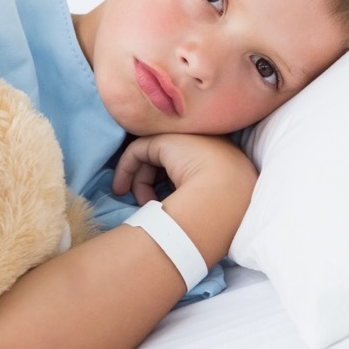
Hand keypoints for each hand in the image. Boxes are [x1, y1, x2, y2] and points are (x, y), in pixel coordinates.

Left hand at [112, 133, 255, 203]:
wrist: (228, 198)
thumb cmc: (222, 211)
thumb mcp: (210, 204)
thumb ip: (194, 198)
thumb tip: (166, 207)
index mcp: (224, 161)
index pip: (189, 169)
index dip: (170, 186)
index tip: (160, 205)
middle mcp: (207, 144)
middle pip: (170, 163)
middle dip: (152, 183)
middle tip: (144, 204)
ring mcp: (188, 137)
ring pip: (153, 157)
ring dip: (139, 181)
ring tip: (137, 202)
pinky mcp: (166, 138)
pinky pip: (138, 151)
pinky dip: (126, 169)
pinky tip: (120, 189)